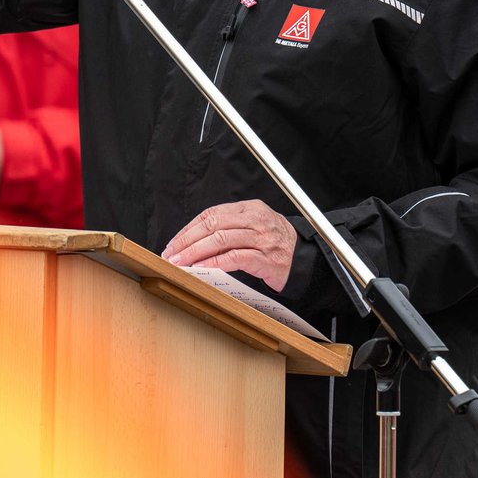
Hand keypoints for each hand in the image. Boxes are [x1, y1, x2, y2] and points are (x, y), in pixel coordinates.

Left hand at [161, 200, 297, 291]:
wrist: (307, 260)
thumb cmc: (276, 244)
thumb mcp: (255, 226)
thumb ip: (230, 227)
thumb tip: (194, 240)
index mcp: (250, 208)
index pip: (212, 214)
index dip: (189, 228)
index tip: (174, 242)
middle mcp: (256, 220)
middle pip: (213, 225)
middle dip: (187, 240)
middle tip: (171, 253)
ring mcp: (262, 239)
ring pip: (221, 240)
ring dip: (195, 252)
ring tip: (180, 262)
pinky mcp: (267, 260)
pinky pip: (234, 258)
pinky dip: (213, 263)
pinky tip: (200, 268)